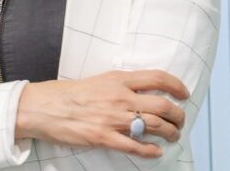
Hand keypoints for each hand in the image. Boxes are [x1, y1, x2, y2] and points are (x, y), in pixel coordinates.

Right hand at [15, 69, 188, 158]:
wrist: (45, 106)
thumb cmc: (71, 93)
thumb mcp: (100, 80)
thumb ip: (123, 84)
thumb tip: (144, 90)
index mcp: (119, 79)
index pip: (157, 78)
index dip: (176, 86)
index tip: (184, 93)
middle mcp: (120, 97)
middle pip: (162, 105)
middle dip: (178, 115)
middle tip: (181, 120)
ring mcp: (112, 118)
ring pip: (154, 126)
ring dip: (170, 133)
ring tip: (174, 136)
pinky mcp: (103, 137)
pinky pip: (135, 146)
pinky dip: (151, 151)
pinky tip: (156, 151)